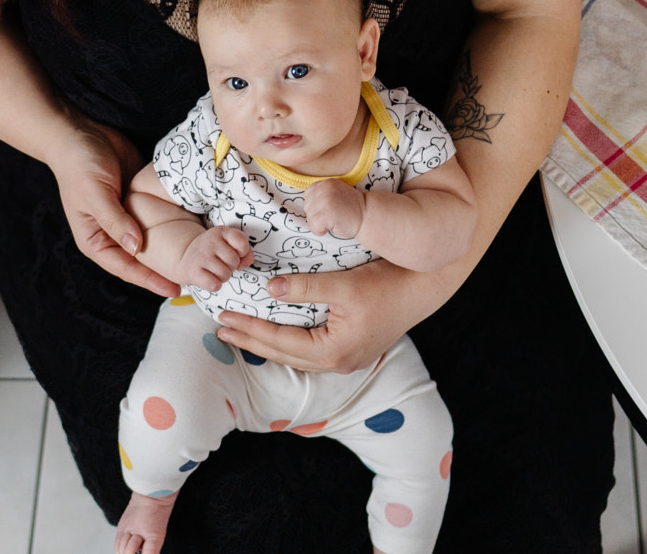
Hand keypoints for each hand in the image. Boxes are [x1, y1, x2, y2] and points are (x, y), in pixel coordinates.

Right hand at [47, 116, 180, 297]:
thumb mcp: (96, 193)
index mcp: (95, 240)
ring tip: (198, 260)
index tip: (174, 289)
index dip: (150, 280)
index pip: (125, 268)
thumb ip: (115, 220)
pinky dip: (174, 226)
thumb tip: (136, 248)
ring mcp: (127, 218)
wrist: (81, 133)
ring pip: (153, 241)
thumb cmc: (80, 165)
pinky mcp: (139, 201)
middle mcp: (112, 234)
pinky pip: (158, 219)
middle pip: (142, 260)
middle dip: (165, 270)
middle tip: (195, 279)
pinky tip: (194, 232)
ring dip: (172, 250)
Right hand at [179, 226, 252, 290]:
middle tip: (220, 262)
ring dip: (223, 276)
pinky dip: (214, 285)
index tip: (235, 252)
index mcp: (221, 231)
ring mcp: (201, 256)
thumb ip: (246, 252)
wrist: (186, 256)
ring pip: (225, 274)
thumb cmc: (214, 252)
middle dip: (231, 266)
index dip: (243, 251)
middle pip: (234, 261)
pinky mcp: (193, 271)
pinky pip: (214, 285)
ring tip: (214, 270)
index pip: (241, 241)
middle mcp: (210, 241)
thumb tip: (242, 265)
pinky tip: (208, 277)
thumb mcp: (230, 244)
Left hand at [216, 261, 429, 372]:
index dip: (249, 328)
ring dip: (268, 344)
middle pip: (284, 355)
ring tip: (244, 333)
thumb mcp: (343, 284)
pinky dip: (289, 343)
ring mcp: (348, 360)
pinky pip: (311, 352)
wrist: (425, 287)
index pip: (279, 342)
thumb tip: (269, 290)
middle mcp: (338, 363)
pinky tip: (280, 334)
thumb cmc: (387, 284)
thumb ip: (305, 288)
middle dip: (251, 341)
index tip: (225, 316)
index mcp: (333, 352)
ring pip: (296, 357)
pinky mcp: (354, 350)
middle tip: (221, 328)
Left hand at [304, 179, 364, 237]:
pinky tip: (334, 226)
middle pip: (307, 207)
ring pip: (310, 218)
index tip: (332, 208)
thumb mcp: (336, 194)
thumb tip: (306, 207)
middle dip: (318, 215)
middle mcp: (323, 189)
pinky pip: (313, 227)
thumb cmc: (352, 209)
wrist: (368, 216)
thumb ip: (322, 194)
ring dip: (320, 224)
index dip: (317, 205)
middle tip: (335, 215)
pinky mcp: (325, 214)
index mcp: (326, 182)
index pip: (308, 195)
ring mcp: (324, 201)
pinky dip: (321, 231)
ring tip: (335, 220)